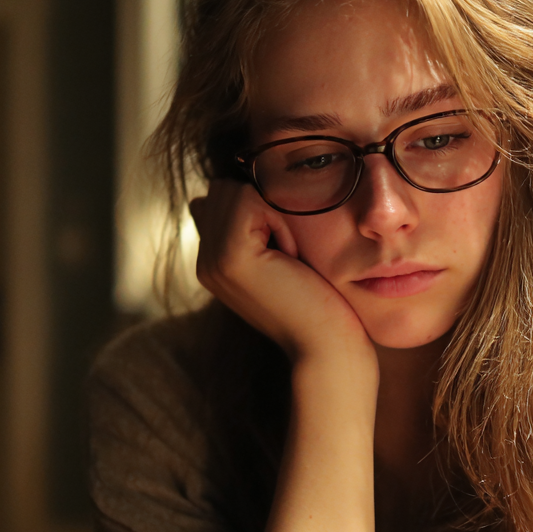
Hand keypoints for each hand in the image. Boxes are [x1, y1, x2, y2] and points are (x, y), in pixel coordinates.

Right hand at [189, 180, 373, 366]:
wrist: (327, 347)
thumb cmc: (321, 304)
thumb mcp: (285, 257)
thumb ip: (258, 226)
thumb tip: (237, 185)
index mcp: (214, 262)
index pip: (223, 197)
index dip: (262, 209)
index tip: (287, 253)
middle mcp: (205, 262)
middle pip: (224, 187)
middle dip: (265, 206)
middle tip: (289, 253)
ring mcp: (212, 261)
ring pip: (234, 190)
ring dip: (274, 212)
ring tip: (290, 256)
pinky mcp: (230, 257)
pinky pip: (251, 200)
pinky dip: (280, 220)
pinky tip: (292, 257)